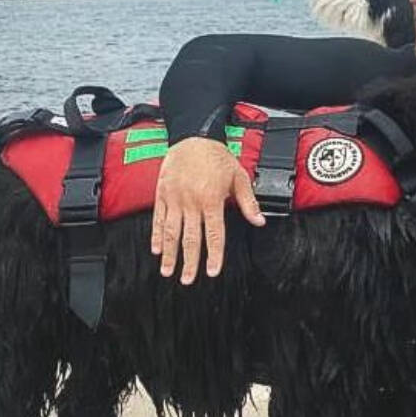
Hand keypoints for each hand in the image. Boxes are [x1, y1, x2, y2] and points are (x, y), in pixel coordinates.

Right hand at [151, 137, 265, 283]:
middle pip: (190, 238)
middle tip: (188, 280)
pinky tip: (156, 249)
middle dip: (189, 262)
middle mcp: (192, 201)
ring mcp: (174, 198)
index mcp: (212, 199)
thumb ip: (248, 202)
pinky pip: (158, 218)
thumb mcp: (239, 176)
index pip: (214, 234)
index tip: (212, 271)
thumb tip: (259, 221)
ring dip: (170, 253)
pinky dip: (157, 235)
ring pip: (171, 231)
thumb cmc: (217, 156)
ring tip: (168, 271)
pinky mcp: (162, 193)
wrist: (193, 136)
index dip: (213, 255)